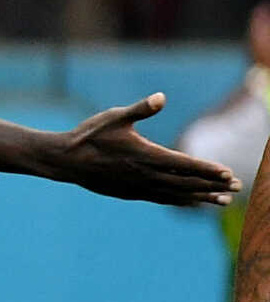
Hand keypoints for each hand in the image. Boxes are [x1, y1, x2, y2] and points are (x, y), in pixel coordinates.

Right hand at [45, 94, 239, 206]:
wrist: (64, 160)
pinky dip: (180, 201)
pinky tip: (192, 203)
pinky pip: (161, 199)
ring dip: (201, 198)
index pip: (183, 165)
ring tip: (223, 202)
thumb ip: (140, 110)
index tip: (227, 173)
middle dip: (213, 186)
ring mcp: (137, 187)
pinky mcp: (130, 193)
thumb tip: (161, 98)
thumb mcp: (114, 117)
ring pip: (176, 195)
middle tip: (237, 188)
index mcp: (144, 155)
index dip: (207, 169)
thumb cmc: (89, 135)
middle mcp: (143, 175)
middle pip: (185, 183)